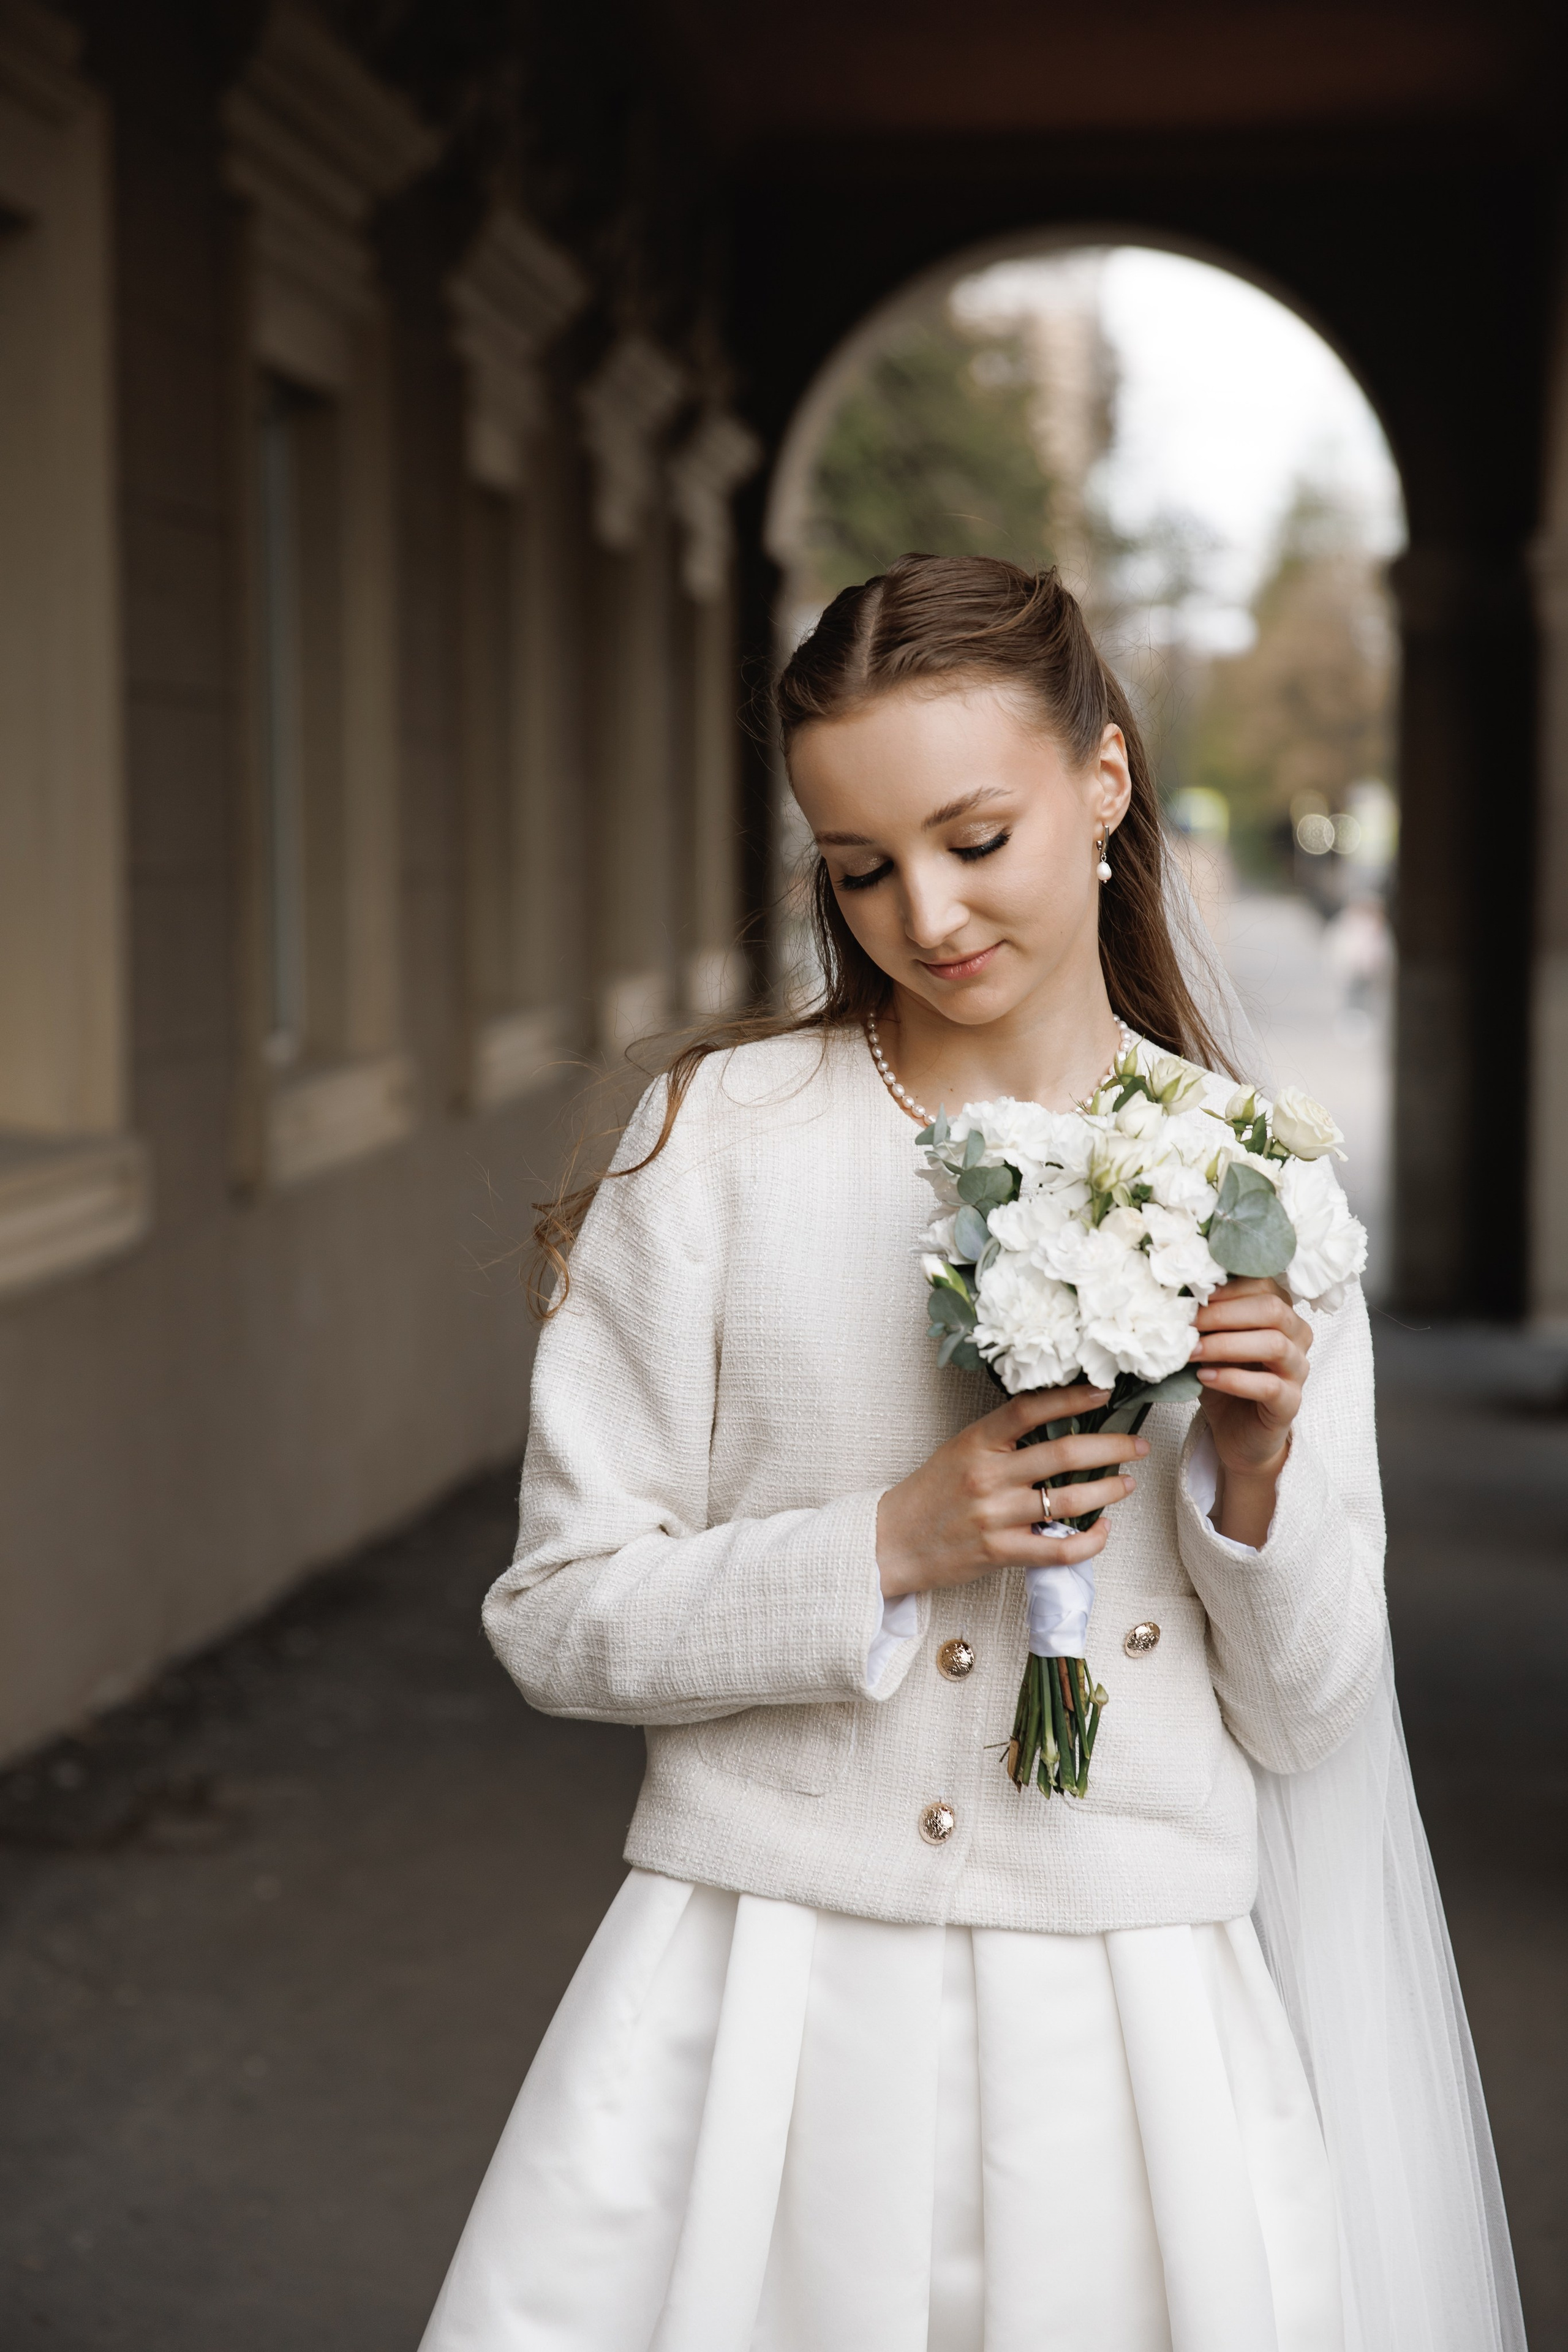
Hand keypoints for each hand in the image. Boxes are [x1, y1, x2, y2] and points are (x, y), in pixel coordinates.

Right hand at [875, 1384, 1149, 1600]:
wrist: (891, 1540)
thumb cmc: (930, 1492)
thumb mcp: (960, 1450)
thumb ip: (1003, 1438)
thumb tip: (1058, 1423)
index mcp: (977, 1442)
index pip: (1030, 1409)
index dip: (1071, 1398)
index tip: (1104, 1392)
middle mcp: (988, 1476)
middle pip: (1063, 1454)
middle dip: (1110, 1447)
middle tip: (1136, 1445)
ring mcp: (995, 1515)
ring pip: (1068, 1501)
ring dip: (1107, 1490)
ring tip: (1126, 1483)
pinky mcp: (999, 1552)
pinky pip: (1058, 1549)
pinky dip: (1090, 1541)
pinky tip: (1103, 1530)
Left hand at [1192, 1277, 1311, 1543]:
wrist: (1237, 1433)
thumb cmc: (1223, 1379)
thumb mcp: (1210, 1343)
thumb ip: (1204, 1320)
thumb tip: (1173, 1296)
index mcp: (1281, 1313)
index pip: (1264, 1284)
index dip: (1226, 1288)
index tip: (1191, 1294)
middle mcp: (1297, 1336)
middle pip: (1273, 1309)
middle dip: (1223, 1314)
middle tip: (1187, 1323)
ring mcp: (1298, 1370)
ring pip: (1274, 1345)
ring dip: (1226, 1344)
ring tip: (1193, 1351)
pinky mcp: (1290, 1403)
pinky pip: (1269, 1385)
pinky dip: (1234, 1379)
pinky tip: (1206, 1377)